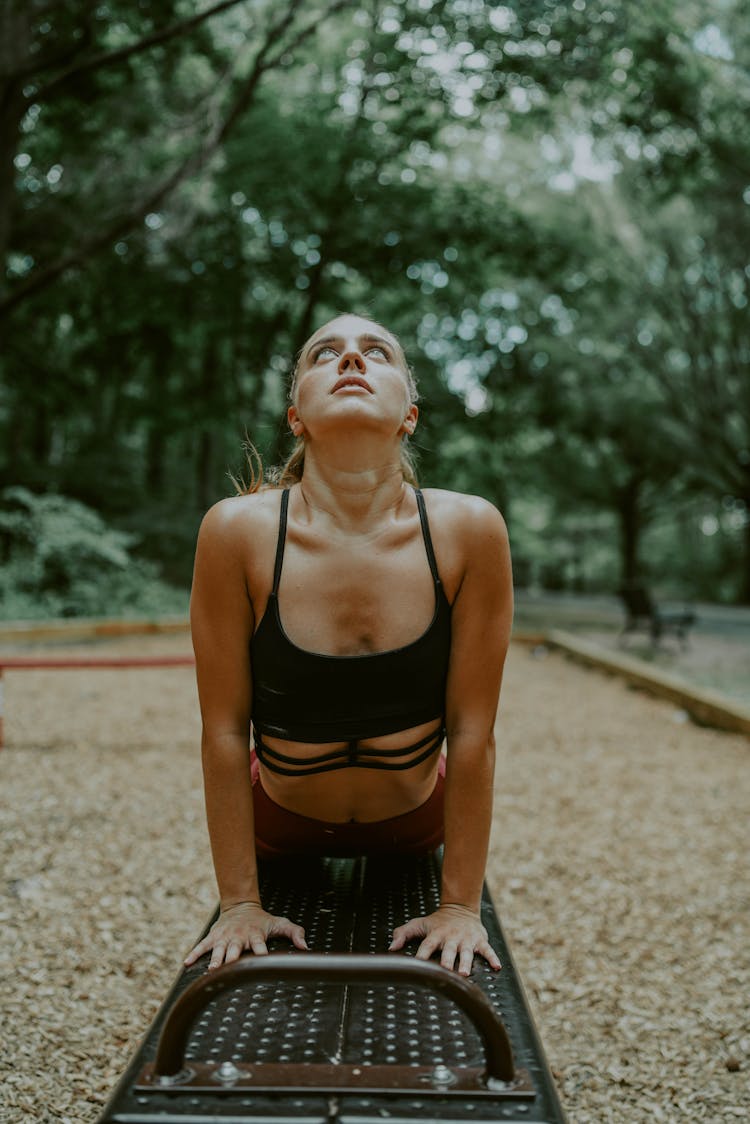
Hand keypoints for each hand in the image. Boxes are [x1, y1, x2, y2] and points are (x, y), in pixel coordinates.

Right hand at [184, 901, 307, 969]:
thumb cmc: (262, 920)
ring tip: (210, 972)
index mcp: (256, 935)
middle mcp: (239, 937)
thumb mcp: (280, 924)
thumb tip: (306, 948)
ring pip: (218, 950)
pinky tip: (187, 963)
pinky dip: (194, 953)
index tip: (261, 965)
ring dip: (215, 961)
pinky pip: (202, 946)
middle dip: (233, 961)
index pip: (259, 946)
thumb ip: (295, 933)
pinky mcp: (214, 937)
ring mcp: (225, 937)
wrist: (241, 906)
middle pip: (235, 950)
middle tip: (230, 973)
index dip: (260, 955)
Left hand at [389, 904, 500, 975]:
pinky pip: (487, 950)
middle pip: (448, 951)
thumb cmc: (437, 922)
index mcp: (435, 934)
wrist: (460, 908)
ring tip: (464, 973)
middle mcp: (451, 937)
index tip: (417, 967)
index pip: (427, 946)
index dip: (422, 956)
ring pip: (466, 952)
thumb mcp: (419, 924)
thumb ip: (403, 934)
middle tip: (446, 972)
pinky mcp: (479, 940)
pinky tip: (496, 967)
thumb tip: (391, 948)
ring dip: (466, 962)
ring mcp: (466, 939)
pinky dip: (492, 957)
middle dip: (447, 961)